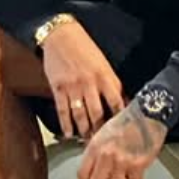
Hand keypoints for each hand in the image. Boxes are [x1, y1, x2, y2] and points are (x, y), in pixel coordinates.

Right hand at [41, 21, 123, 138]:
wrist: (61, 35)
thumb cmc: (84, 48)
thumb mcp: (103, 63)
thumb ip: (110, 82)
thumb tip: (120, 101)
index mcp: (104, 75)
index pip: (116, 102)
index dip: (119, 118)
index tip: (120, 130)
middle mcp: (90, 82)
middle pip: (97, 114)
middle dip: (100, 131)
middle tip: (102, 143)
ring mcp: (73, 86)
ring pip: (80, 115)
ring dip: (84, 131)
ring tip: (87, 141)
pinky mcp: (58, 87)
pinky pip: (63, 110)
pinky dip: (66, 124)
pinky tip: (69, 133)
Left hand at [76, 103, 166, 178]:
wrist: (148, 114)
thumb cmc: (127, 120)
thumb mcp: (104, 132)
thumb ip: (96, 151)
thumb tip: (92, 168)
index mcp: (95, 146)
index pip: (83, 173)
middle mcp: (106, 155)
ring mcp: (122, 161)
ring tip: (125, 173)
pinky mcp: (137, 165)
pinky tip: (136, 171)